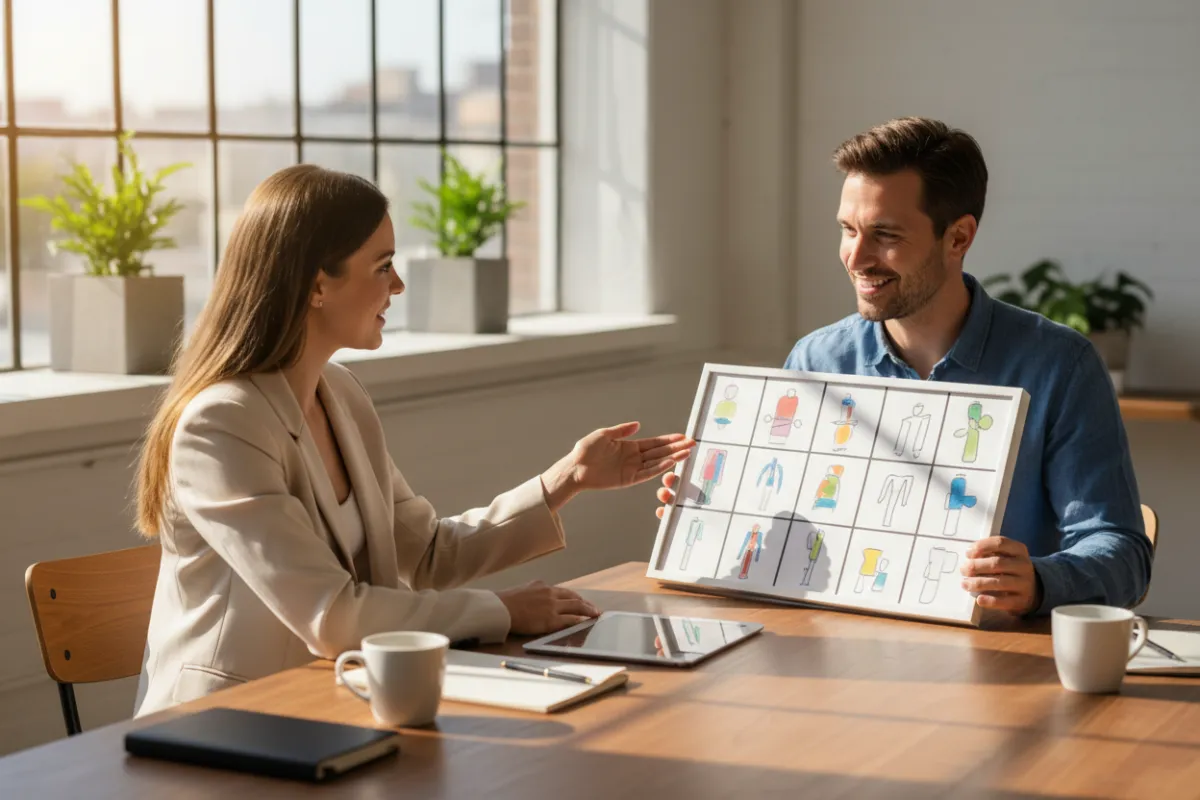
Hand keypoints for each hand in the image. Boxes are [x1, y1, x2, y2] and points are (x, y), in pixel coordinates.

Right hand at [495, 580, 600, 635]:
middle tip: (595, 609)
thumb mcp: (523, 590)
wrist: (500, 609)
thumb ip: (534, 592)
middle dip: (586, 603)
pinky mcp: (551, 620)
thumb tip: (538, 595)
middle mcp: (550, 593)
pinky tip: (585, 622)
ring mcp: (552, 606)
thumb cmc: (506, 602)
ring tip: (596, 614)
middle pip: (574, 598)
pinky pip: (570, 620)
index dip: (575, 597)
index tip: (582, 601)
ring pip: (576, 607)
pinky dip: (580, 620)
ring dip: (588, 611)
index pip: (564, 591)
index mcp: (543, 586)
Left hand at [541, 422, 693, 510]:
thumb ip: (622, 430)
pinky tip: (670, 462)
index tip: (682, 436)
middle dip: (676, 448)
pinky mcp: (628, 480)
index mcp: (630, 446)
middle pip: (659, 452)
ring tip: (687, 453)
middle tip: (692, 444)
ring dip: (672, 458)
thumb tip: (638, 424)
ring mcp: (632, 469)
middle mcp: (634, 458)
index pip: (654, 443)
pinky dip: (659, 468)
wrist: (575, 468)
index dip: (668, 439)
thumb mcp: (604, 434)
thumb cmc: (585, 450)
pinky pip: (647, 473)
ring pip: (657, 463)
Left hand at [960, 536, 1040, 614]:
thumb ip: (990, 553)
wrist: (1032, 590)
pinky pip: (1005, 601)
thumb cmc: (1010, 569)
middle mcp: (1024, 565)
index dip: (981, 546)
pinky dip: (990, 600)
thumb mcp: (1005, 556)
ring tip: (965, 584)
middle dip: (976, 566)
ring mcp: (1024, 584)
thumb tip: (969, 556)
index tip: (968, 553)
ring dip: (978, 583)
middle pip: (997, 563)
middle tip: (963, 570)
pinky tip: (979, 600)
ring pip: (999, 582)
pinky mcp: (1022, 601)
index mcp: (1019, 550)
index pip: (1000, 543)